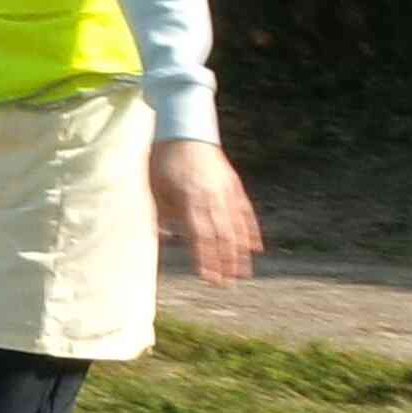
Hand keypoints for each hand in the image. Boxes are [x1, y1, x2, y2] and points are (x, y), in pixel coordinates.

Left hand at [150, 139, 263, 285]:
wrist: (186, 127)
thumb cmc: (165, 158)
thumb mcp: (156, 186)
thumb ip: (163, 213)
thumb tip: (168, 237)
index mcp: (190, 198)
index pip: (200, 236)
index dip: (205, 259)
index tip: (207, 278)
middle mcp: (212, 196)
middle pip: (221, 236)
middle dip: (223, 262)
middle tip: (225, 284)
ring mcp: (226, 191)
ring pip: (236, 227)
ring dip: (240, 253)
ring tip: (243, 274)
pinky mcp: (234, 185)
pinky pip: (245, 212)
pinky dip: (251, 231)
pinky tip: (255, 248)